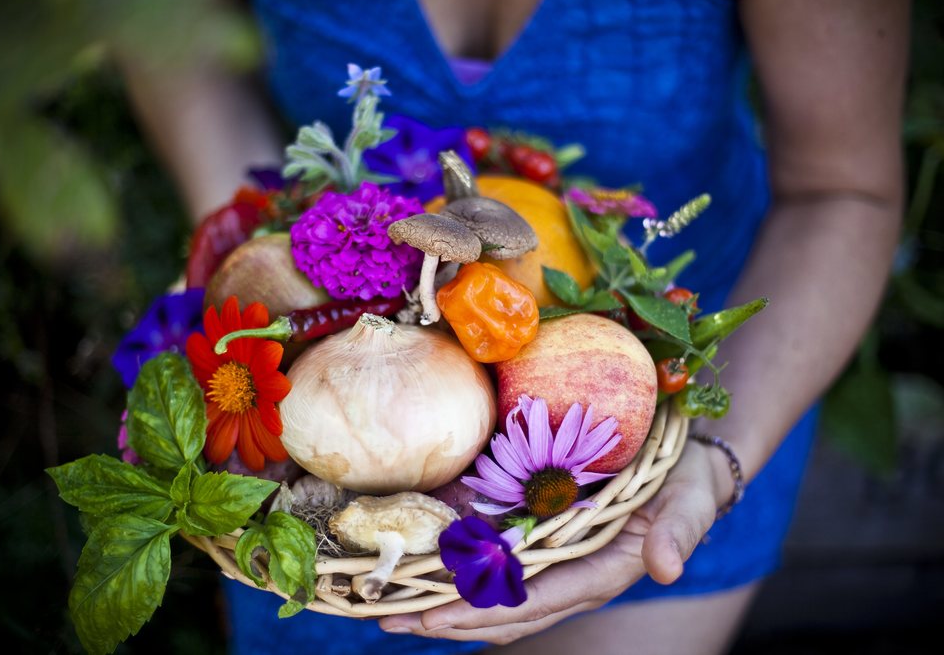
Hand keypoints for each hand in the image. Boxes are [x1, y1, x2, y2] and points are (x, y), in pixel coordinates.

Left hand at [379, 442, 727, 644]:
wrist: (689, 460)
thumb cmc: (690, 481)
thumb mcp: (693, 500)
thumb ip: (681, 531)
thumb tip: (670, 569)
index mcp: (600, 573)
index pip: (533, 602)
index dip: (480, 612)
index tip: (430, 616)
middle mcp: (569, 574)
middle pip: (499, 610)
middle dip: (442, 616)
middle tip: (384, 616)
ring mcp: (552, 558)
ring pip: (490, 593)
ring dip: (440, 599)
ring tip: (386, 599)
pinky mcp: (542, 535)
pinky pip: (496, 563)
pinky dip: (457, 569)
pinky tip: (419, 561)